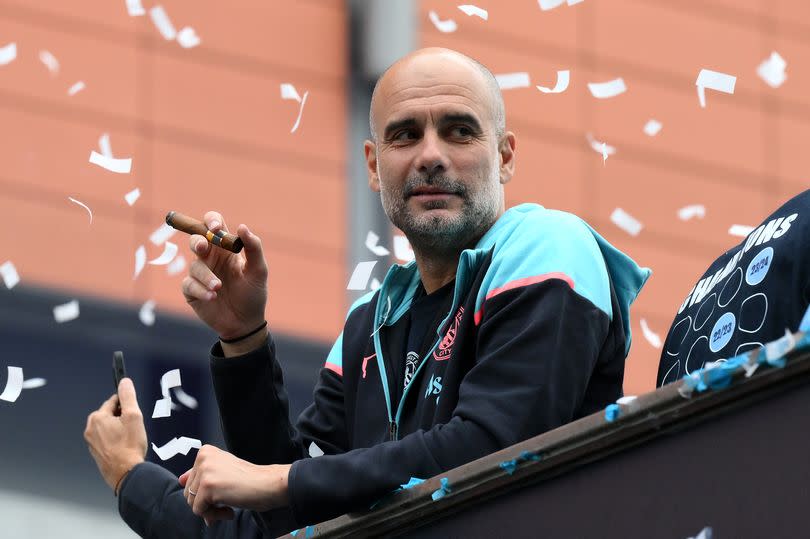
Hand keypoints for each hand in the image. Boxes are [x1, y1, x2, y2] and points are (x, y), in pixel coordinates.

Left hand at [84, 378, 146, 492]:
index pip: (114, 401)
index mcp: (98, 418)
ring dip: (119, 429)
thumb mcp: (133, 416)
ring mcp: (92, 442)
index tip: (134, 410)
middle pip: (110, 414)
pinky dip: (116, 440)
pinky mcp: (96, 452)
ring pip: (109, 427)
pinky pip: (107, 439)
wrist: (125, 473)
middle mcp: (91, 429)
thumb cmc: (129, 446)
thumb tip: (124, 382)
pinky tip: (125, 446)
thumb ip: (128, 397)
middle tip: (133, 427)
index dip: (126, 404)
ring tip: (130, 438)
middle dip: (122, 417)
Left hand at [179, 445, 289, 524]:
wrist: (268, 484)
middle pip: (189, 492)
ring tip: (228, 507)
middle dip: (206, 503)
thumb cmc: (250, 479)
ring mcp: (205, 471)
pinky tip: (230, 510)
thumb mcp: (222, 472)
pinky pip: (199, 511)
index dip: (206, 493)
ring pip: (192, 502)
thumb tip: (180, 480)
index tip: (221, 494)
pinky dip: (214, 516)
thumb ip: (200, 474)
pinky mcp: (207, 486)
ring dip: (210, 511)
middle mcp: (203, 458)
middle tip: (225, 504)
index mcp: (206, 452)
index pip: (191, 480)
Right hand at [182, 211, 268, 339]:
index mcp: (226, 249)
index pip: (214, 226)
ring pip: (194, 265)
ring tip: (218, 287)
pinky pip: (189, 284)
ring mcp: (200, 274)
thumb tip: (242, 227)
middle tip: (203, 247)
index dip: (211, 221)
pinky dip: (200, 289)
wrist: (245, 323)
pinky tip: (212, 297)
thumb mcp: (258, 271)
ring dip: (206, 275)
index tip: (216, 228)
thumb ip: (254, 248)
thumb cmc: (253, 294)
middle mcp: (211, 258)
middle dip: (197, 241)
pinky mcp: (192, 291)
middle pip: (196, 240)